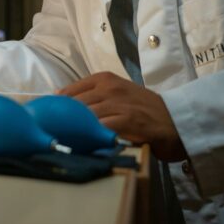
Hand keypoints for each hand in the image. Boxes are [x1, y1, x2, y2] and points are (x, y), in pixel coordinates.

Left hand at [59, 72, 187, 161]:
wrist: (178, 120)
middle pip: (74, 104)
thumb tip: (64, 111)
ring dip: (73, 129)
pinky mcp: (128, 119)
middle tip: (49, 134)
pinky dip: (90, 136)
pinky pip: (101, 127)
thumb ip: (94, 99)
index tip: (44, 119)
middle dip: (60, 120)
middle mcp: (109, 87)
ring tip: (62, 142)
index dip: (55, 107)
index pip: (68, 91)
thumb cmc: (144, 110)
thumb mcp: (117, 96)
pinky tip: (83, 145)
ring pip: (85, 115)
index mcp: (104, 79)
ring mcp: (118, 103)